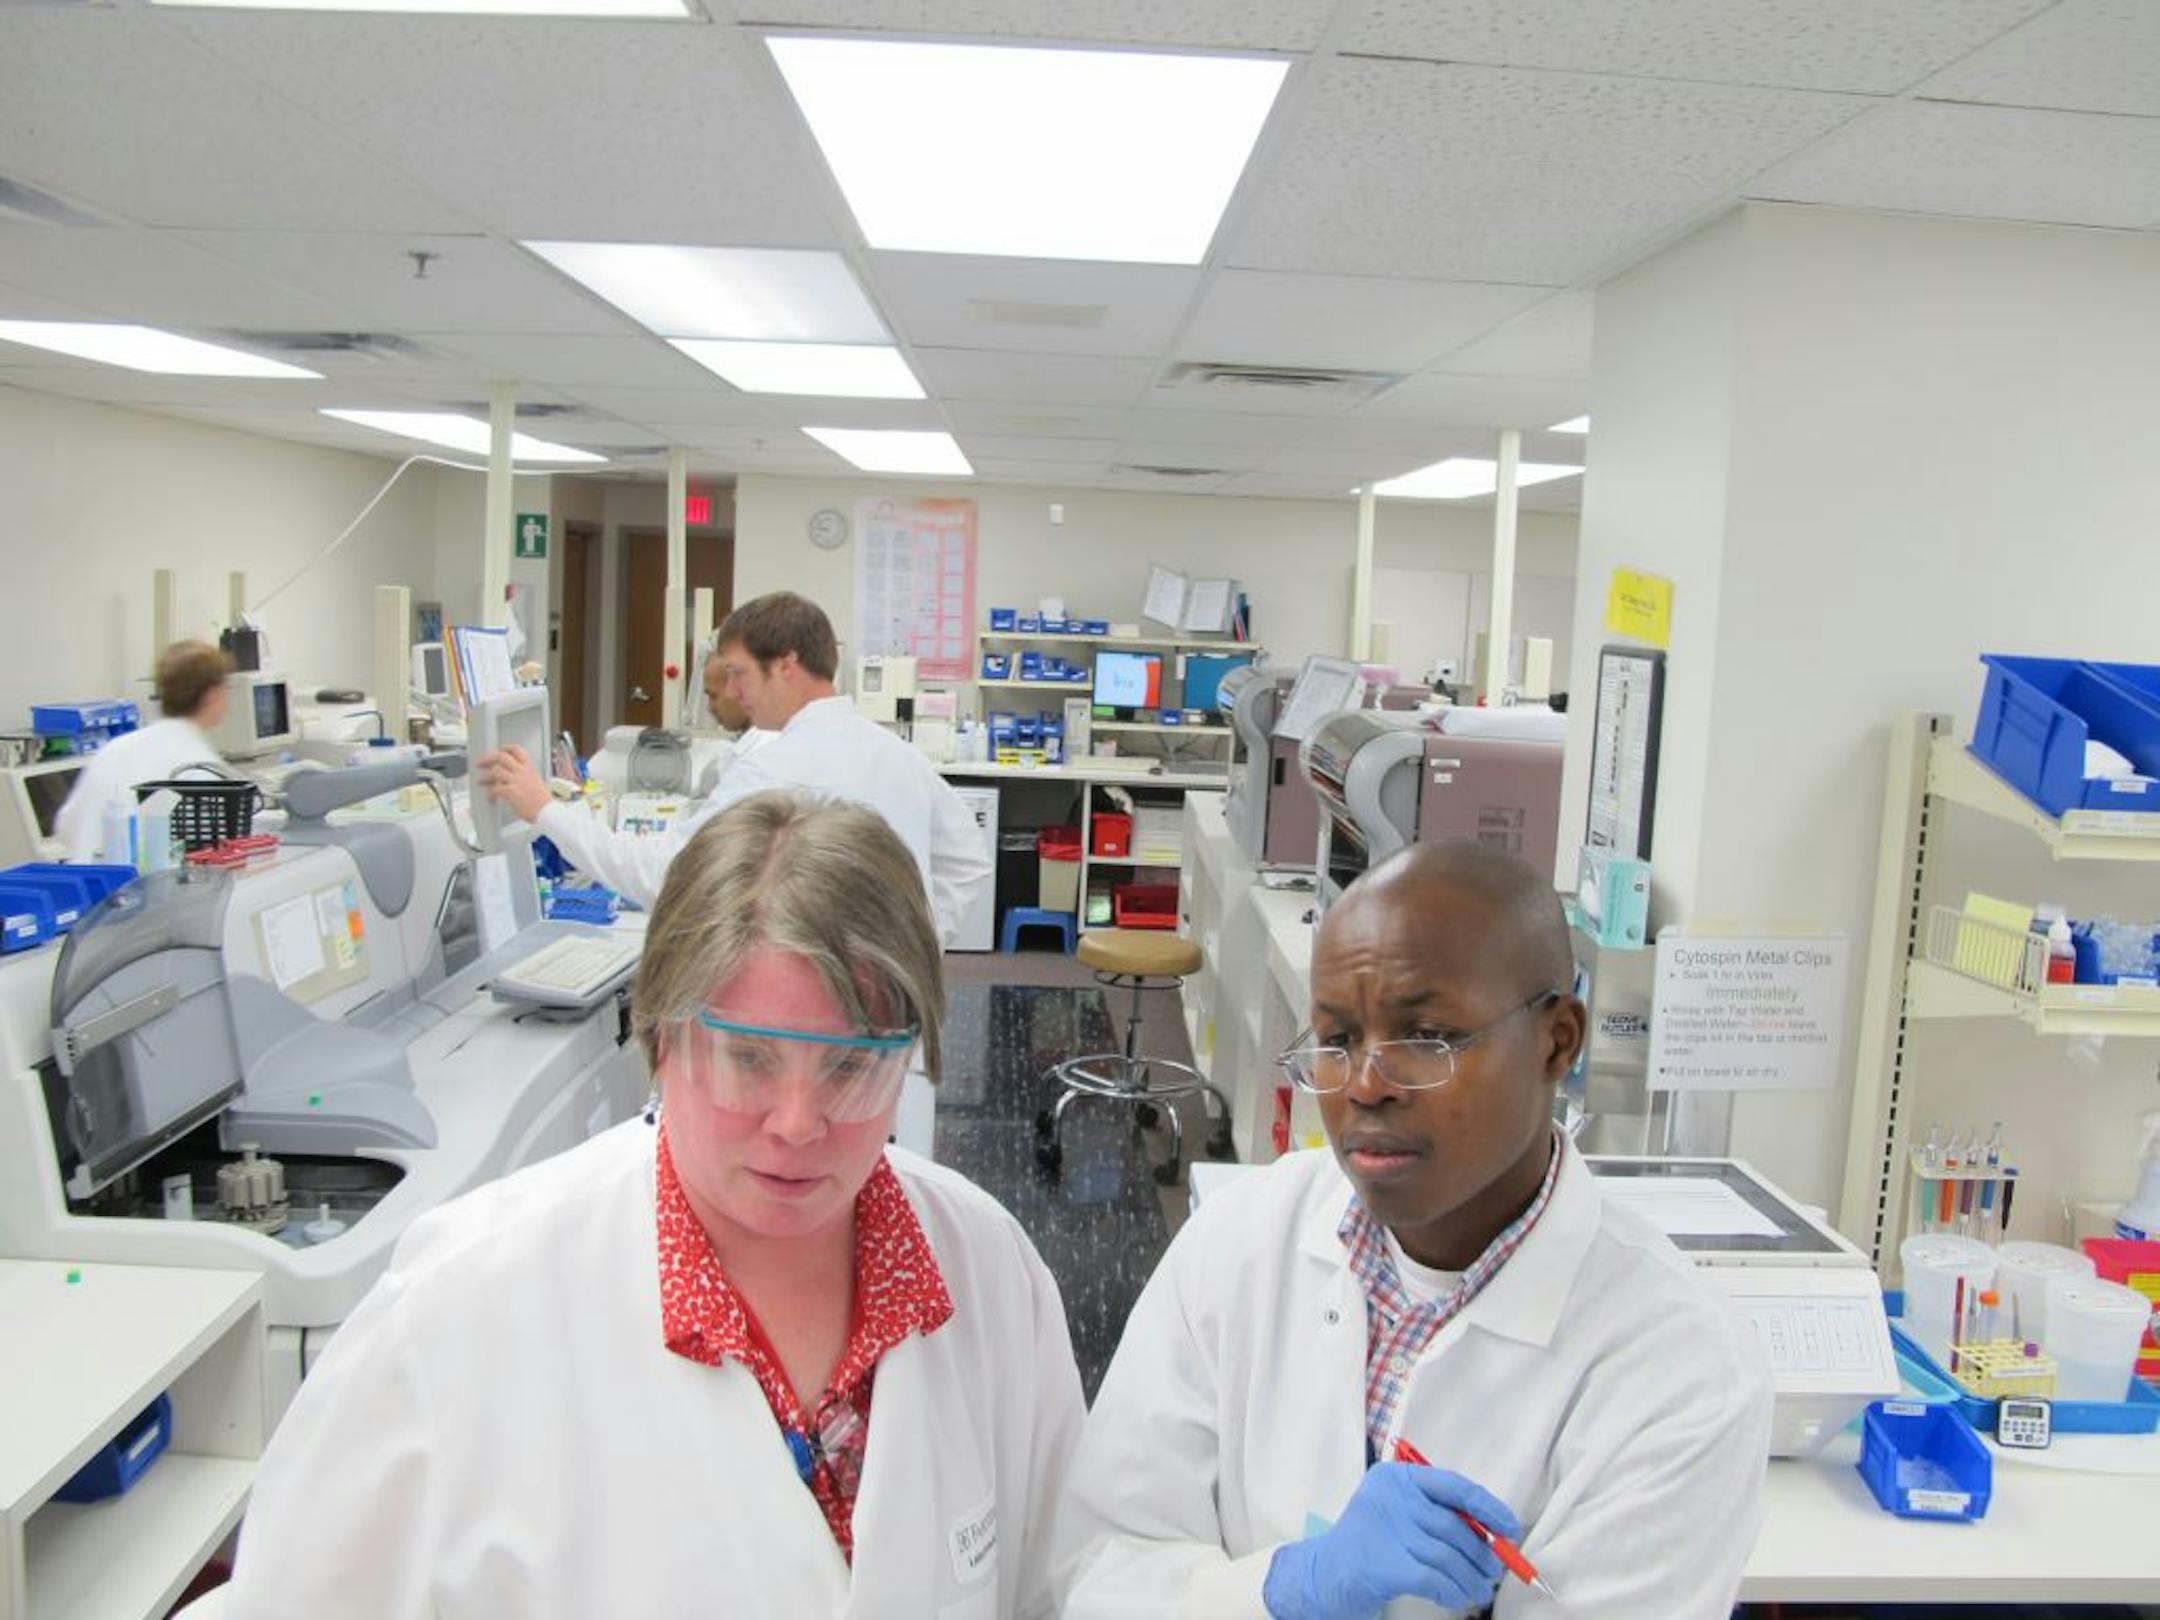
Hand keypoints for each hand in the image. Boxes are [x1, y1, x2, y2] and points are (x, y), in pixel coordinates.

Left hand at [474, 744, 551, 821]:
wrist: (547, 811)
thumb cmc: (542, 801)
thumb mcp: (535, 781)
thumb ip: (523, 775)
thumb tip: (509, 775)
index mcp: (529, 767)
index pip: (516, 750)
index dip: (505, 748)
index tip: (498, 750)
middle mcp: (522, 771)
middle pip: (501, 757)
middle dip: (487, 759)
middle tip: (480, 763)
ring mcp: (516, 781)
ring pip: (495, 771)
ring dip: (485, 777)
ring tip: (481, 781)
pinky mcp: (511, 792)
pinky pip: (494, 788)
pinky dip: (489, 793)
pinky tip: (490, 797)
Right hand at [1263, 1462, 1517, 1619]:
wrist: (1323, 1574)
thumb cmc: (1367, 1544)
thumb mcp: (1396, 1514)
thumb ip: (1434, 1514)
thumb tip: (1490, 1533)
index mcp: (1396, 1478)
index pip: (1453, 1485)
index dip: (1488, 1507)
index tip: (1509, 1527)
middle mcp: (1392, 1498)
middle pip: (1454, 1525)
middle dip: (1481, 1552)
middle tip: (1494, 1570)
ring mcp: (1389, 1530)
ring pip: (1448, 1556)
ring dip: (1471, 1578)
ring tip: (1480, 1590)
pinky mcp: (1388, 1565)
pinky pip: (1436, 1579)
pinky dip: (1453, 1591)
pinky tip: (1458, 1598)